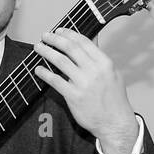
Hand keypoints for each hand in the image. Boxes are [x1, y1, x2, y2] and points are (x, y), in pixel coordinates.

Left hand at [33, 29, 137, 153]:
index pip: (83, 42)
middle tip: (45, 36)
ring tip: (38, 47)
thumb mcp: (113, 74)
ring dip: (47, 52)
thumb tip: (92, 40)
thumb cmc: (114, 99)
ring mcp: (83, 83)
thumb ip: (100, 58)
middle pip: (70, 48)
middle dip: (55, 39)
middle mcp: (94, 71)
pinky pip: (55, 81)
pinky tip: (38, 69)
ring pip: (60, 61)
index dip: (69, 34)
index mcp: (104, 63)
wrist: (114, 122)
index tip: (59, 31)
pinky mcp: (74, 96)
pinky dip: (45, 73)